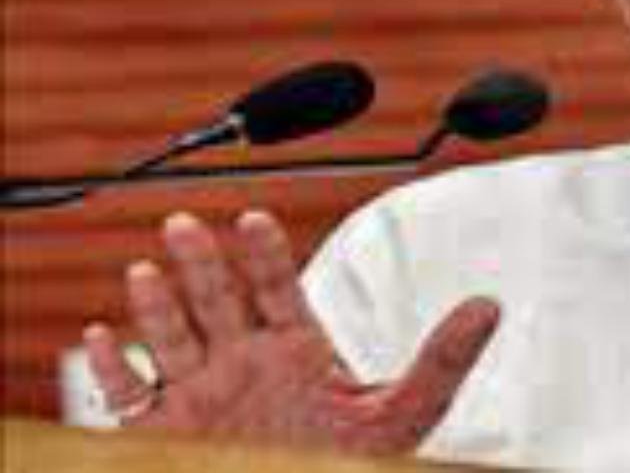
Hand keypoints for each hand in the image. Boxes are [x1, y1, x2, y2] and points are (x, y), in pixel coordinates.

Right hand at [84, 210, 500, 454]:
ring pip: (169, 338)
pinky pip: (126, 397)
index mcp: (297, 349)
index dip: (263, 254)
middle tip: (185, 222)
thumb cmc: (347, 467)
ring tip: (148, 268)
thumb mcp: (403, 415)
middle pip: (217, 300)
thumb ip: (443, 361)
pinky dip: (109, 370)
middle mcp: (244, 362)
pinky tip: (101, 340)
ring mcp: (201, 394)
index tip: (253, 219)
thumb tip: (490, 305)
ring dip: (156, 305)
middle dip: (201, 262)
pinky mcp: (160, 432)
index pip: (277, 287)